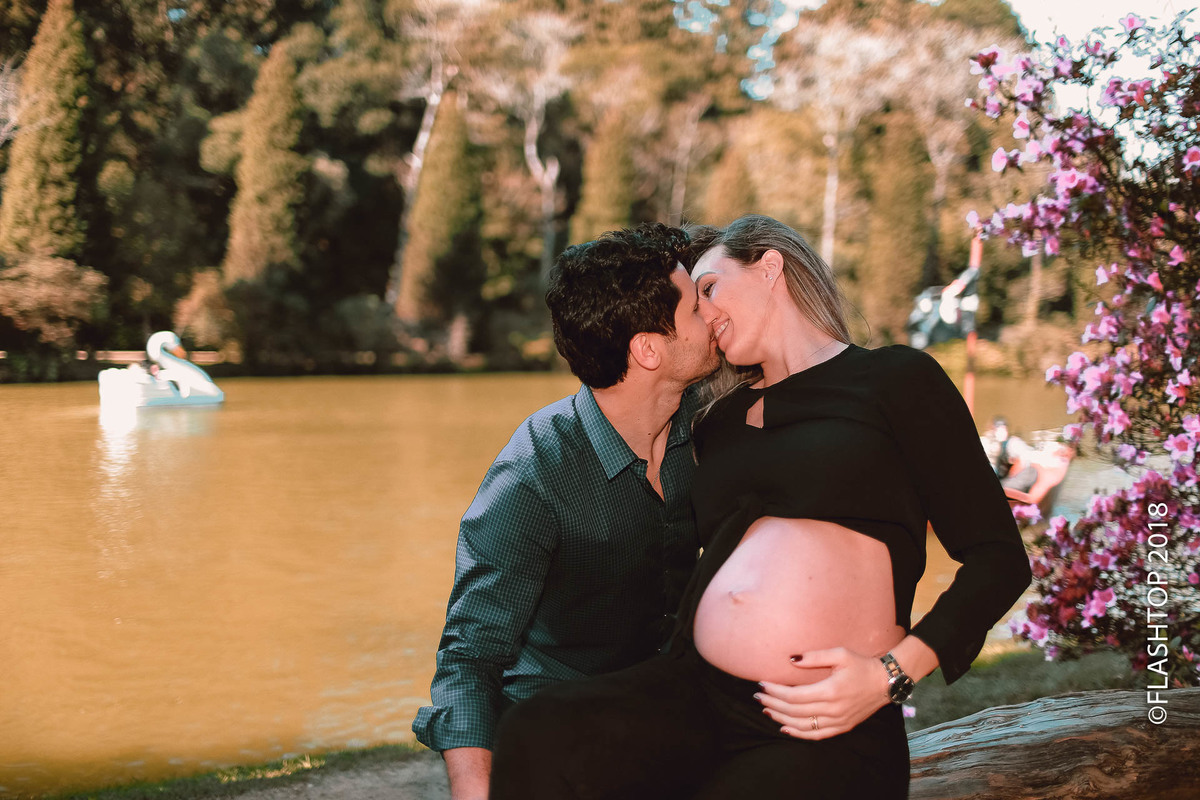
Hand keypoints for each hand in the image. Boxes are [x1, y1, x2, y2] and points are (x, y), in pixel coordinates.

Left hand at [754, 647, 890, 739]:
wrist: (885, 683)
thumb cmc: (861, 665)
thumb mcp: (840, 654)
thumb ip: (814, 657)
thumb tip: (791, 659)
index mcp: (831, 691)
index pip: (794, 696)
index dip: (775, 691)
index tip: (762, 684)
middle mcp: (833, 710)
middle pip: (794, 711)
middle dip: (773, 703)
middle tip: (758, 695)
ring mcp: (838, 721)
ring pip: (802, 725)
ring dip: (781, 718)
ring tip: (766, 709)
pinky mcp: (842, 727)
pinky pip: (816, 735)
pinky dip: (798, 733)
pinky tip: (784, 727)